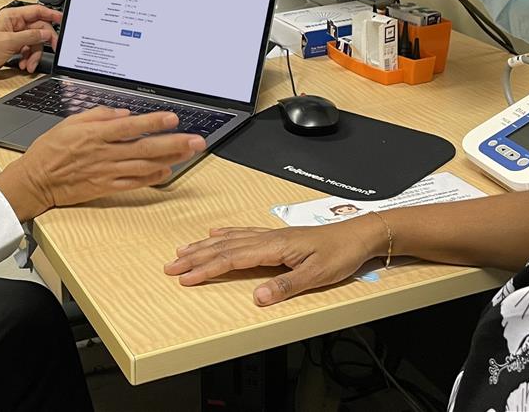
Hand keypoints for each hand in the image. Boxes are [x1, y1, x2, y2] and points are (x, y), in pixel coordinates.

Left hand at [0, 5, 62, 78]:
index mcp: (12, 16)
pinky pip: (29, 50)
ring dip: (34, 54)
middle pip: (39, 29)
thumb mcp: (9, 42)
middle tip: (52, 49)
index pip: (37, 11)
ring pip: (35, 42)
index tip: (62, 20)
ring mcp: (15, 36)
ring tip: (29, 64)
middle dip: (43, 42)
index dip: (51, 14)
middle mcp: (15, 24)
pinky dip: (28, 58)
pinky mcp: (14, 46)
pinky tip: (23, 64)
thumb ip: (30, 36)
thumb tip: (46, 33)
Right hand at [0, 107, 206, 221]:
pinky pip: (133, 183)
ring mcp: (106, 172)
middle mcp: (105, 153)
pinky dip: (151, 178)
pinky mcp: (105, 187)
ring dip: (170, 159)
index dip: (153, 122)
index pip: (131, 127)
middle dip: (174, 143)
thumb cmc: (50, 149)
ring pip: (144, 166)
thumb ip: (98, 115)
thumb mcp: (70, 122)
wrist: (36, 181)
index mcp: (96, 134)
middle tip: (197, 140)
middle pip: (145, 147)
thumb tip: (123, 113)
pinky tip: (166, 172)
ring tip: (190, 154)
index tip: (173, 118)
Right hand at [163, 217, 387, 305]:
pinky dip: (225, 234)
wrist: (358, 235)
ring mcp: (271, 236)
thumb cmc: (339, 254)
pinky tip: (215, 234)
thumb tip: (257, 297)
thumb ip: (285, 286)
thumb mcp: (316, 276)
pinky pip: (242, 233)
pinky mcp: (277, 236)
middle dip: (195, 258)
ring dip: (204, 246)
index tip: (185, 277)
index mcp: (274, 247)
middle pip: (223, 247)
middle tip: (171, 266)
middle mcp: (268, 238)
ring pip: (229, 239)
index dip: (206, 268)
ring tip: (182, 251)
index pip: (232, 258)